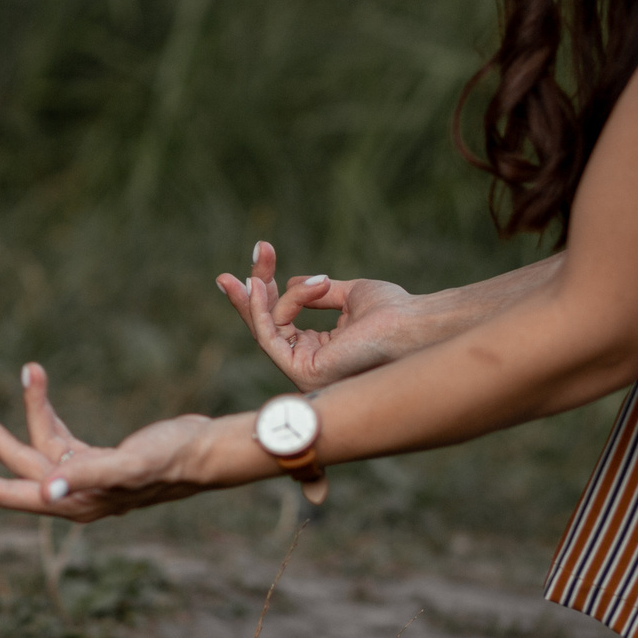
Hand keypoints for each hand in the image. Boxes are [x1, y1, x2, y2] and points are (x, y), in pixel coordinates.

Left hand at [0, 363, 265, 522]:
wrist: (213, 450)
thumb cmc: (177, 458)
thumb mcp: (132, 463)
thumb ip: (88, 475)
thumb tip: (46, 492)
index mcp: (76, 502)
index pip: (14, 494)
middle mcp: (74, 493)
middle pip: (17, 461)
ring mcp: (85, 476)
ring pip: (39, 441)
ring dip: (29, 405)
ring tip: (29, 367)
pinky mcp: (98, 459)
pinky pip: (58, 432)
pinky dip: (47, 407)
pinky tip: (38, 380)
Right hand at [217, 241, 418, 388]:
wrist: (412, 323)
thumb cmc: (394, 312)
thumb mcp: (350, 294)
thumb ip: (318, 292)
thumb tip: (291, 280)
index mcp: (322, 352)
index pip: (283, 325)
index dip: (264, 296)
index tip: (255, 265)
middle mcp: (310, 366)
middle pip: (266, 330)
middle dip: (247, 299)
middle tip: (225, 275)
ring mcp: (305, 373)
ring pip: (265, 329)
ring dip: (259, 294)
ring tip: (258, 265)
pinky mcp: (304, 372)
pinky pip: (272, 334)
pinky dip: (265, 308)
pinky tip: (262, 284)